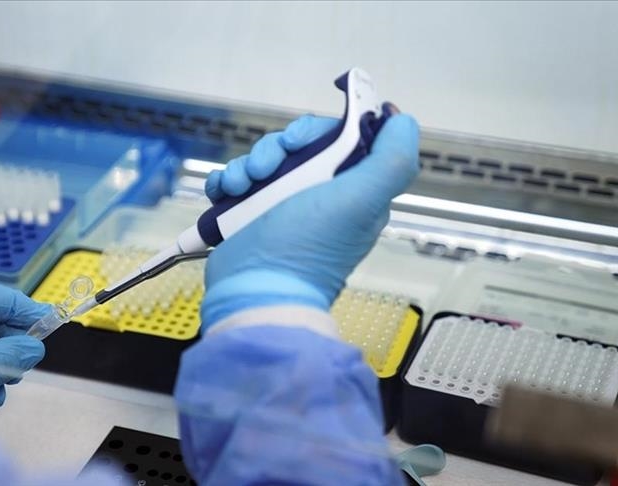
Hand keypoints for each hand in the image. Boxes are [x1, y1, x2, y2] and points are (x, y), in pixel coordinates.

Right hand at [202, 112, 418, 323]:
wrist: (255, 290)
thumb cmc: (308, 248)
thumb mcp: (362, 200)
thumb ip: (393, 158)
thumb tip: (400, 120)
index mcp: (352, 191)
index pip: (340, 139)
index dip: (316, 131)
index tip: (298, 142)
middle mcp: (318, 197)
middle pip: (297, 147)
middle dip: (275, 149)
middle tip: (264, 169)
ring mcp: (281, 208)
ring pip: (264, 162)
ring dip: (246, 165)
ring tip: (240, 187)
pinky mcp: (249, 217)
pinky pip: (237, 182)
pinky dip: (226, 181)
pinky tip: (223, 192)